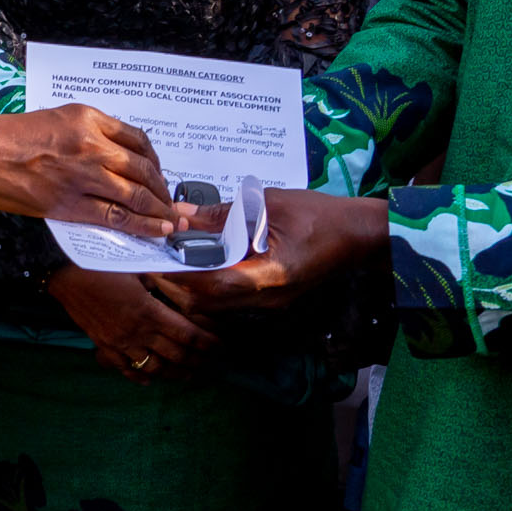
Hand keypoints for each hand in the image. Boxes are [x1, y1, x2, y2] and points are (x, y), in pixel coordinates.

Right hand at [0, 105, 177, 234]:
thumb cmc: (5, 136)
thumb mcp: (52, 119)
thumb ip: (84, 133)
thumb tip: (109, 157)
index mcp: (87, 118)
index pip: (137, 139)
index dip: (155, 160)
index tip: (158, 173)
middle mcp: (91, 144)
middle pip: (143, 168)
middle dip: (163, 189)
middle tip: (172, 202)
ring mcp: (82, 175)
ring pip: (136, 194)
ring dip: (159, 211)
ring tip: (172, 222)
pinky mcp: (69, 203)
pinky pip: (116, 217)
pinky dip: (141, 226)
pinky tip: (155, 231)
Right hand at [49, 267, 217, 382]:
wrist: (63, 271)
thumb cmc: (102, 262)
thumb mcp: (138, 265)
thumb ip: (161, 278)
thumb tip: (183, 280)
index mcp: (149, 311)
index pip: (188, 335)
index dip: (208, 343)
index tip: (221, 346)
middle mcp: (137, 332)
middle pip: (176, 355)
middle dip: (198, 361)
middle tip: (211, 362)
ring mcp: (120, 343)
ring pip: (155, 367)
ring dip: (175, 373)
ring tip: (189, 374)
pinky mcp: (104, 345)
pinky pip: (126, 369)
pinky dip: (141, 376)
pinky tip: (150, 379)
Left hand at [153, 190, 388, 315]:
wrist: (360, 235)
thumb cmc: (319, 215)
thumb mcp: (269, 205)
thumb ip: (223, 213)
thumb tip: (180, 214)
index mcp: (268, 277)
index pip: (209, 285)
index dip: (175, 274)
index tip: (150, 257)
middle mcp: (266, 299)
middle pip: (206, 303)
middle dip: (175, 283)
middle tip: (152, 257)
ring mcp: (269, 303)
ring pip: (216, 305)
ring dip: (189, 285)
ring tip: (168, 257)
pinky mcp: (271, 298)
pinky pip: (229, 298)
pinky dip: (207, 284)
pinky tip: (196, 261)